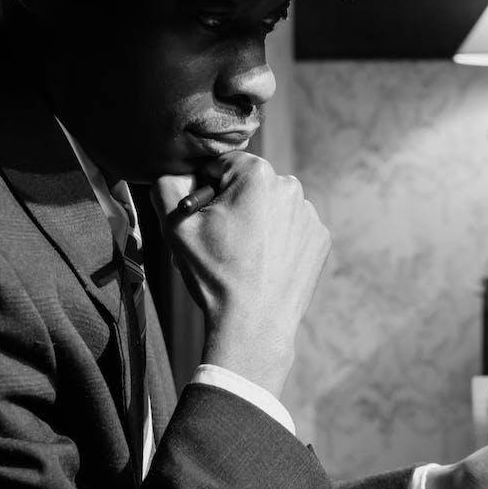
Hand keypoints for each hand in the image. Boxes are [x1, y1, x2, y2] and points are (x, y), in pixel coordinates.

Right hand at [151, 153, 330, 396]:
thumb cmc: (215, 273)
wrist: (254, 323)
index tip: (204, 217)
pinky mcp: (320, 238)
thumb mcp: (176, 226)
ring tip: (246, 256)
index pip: (222, 165)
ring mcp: (309, 214)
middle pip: (250, 186)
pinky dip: (280, 241)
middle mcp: (290, 186)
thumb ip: (167, 185)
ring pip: (273, 208)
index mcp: (256, 173)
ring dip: (259, 222)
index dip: (206, 190)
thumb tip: (176, 172)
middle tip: (223, 241)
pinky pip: (293, 230)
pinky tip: (266, 264)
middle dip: (235, 205)